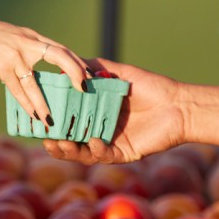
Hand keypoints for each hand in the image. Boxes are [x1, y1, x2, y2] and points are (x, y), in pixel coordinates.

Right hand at [0, 17, 89, 126]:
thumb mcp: (15, 38)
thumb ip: (30, 48)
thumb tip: (45, 62)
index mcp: (33, 39)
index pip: (62, 49)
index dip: (78, 63)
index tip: (91, 76)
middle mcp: (28, 44)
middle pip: (60, 56)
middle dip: (75, 72)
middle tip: (85, 90)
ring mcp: (16, 56)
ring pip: (36, 82)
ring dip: (45, 102)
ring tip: (52, 119)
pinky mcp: (3, 67)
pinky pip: (18, 89)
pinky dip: (26, 104)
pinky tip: (34, 116)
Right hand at [42, 59, 185, 164]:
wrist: (178, 105)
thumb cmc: (152, 87)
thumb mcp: (120, 73)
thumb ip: (96, 68)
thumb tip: (70, 62)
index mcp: (97, 114)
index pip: (71, 121)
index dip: (55, 121)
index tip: (40, 117)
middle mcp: (102, 131)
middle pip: (73, 142)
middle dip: (57, 142)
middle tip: (45, 137)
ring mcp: (112, 144)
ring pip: (85, 153)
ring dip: (71, 151)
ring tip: (60, 144)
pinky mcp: (126, 154)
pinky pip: (106, 156)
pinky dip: (97, 150)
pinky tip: (92, 141)